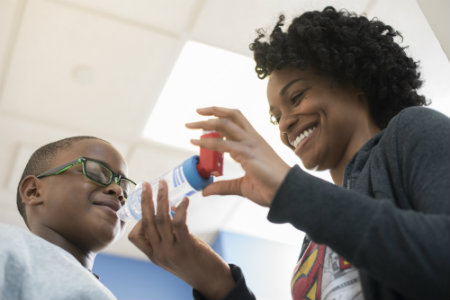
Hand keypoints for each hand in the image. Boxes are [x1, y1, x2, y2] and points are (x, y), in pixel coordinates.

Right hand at [128, 181, 234, 299]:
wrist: (211, 282)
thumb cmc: (195, 264)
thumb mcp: (174, 252)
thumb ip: (169, 234)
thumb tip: (170, 209)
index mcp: (154, 255)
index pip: (135, 235)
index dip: (139, 219)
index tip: (149, 206)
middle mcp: (159, 253)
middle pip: (147, 221)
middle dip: (145, 200)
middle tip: (146, 184)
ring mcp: (171, 250)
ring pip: (160, 219)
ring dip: (161, 198)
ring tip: (163, 184)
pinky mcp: (187, 246)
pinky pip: (179, 223)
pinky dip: (180, 209)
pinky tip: (184, 200)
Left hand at [186, 106, 289, 206]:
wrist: (288, 193)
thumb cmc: (271, 188)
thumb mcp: (242, 186)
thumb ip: (223, 186)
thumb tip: (205, 190)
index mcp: (254, 142)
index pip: (236, 121)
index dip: (221, 116)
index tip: (206, 118)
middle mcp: (252, 139)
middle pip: (231, 116)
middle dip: (212, 112)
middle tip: (196, 113)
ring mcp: (250, 145)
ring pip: (225, 124)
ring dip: (205, 123)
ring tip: (191, 125)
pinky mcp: (247, 154)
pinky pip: (223, 144)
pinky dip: (207, 142)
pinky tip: (196, 142)